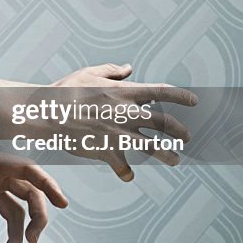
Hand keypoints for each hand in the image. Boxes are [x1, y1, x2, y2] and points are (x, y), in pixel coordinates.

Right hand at [49, 63, 196, 180]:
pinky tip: (127, 174)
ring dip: (168, 155)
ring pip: (154, 148)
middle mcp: (127, 113)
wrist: (48, 113)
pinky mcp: (108, 152)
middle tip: (186, 136)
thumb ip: (111, 70)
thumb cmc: (66, 90)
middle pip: (165, 123)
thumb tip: (128, 68)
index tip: (194, 101)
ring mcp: (119, 134)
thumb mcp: (89, 73)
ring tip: (175, 160)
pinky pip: (124, 167)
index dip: (182, 97)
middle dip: (180, 130)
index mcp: (124, 92)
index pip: (162, 92)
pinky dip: (126, 172)